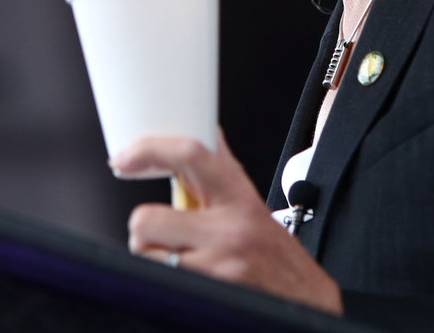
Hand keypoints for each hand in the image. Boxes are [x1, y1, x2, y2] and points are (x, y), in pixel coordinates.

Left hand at [112, 130, 343, 314]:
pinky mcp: (212, 294)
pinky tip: (191, 282)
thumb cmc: (277, 256)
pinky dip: (166, 284)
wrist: (309, 304)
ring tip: (183, 262)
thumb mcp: (252, 205)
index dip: (149, 150)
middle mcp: (230, 228)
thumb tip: (202, 129)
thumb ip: (222, 170)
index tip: (124, 159)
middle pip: (146, 219)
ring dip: (155, 262)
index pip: (190, 154)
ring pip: (147, 256)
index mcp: (239, 197)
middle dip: (145, 233)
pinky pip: (161, 283)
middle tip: (164, 238)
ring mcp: (220, 265)